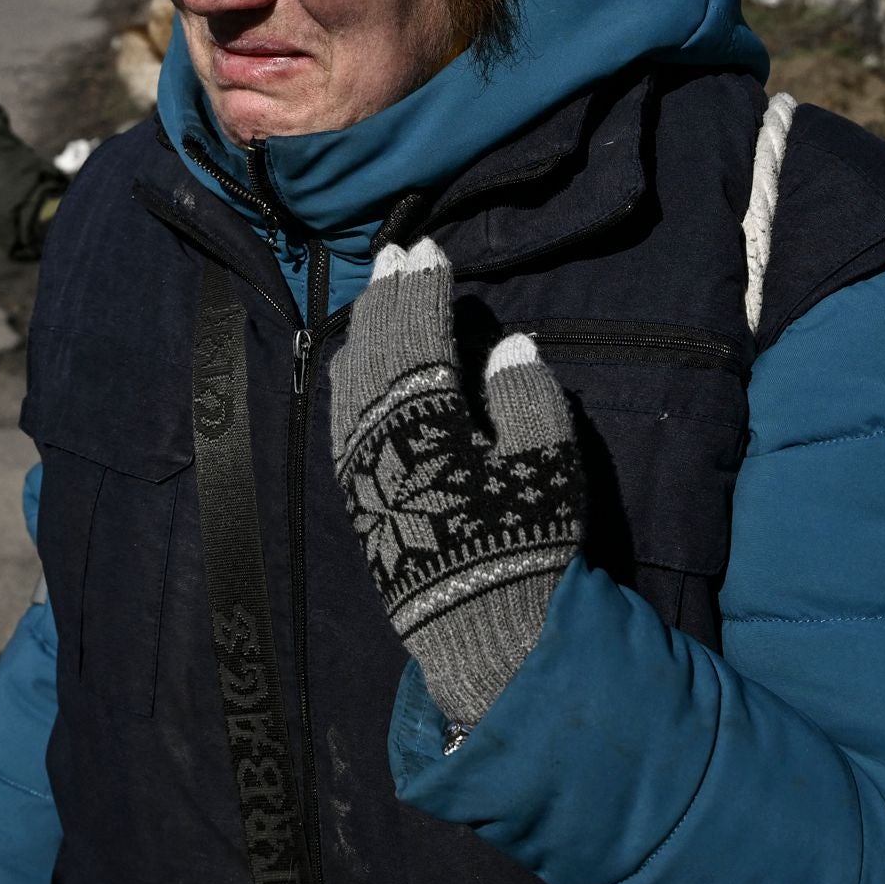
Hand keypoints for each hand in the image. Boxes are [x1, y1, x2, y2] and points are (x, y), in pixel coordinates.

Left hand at [329, 238, 583, 729]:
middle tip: (397, 253)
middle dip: (388, 297)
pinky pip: (339, 415)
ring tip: (378, 294)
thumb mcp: (545, 469)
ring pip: (350, 377)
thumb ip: (527, 399)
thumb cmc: (520, 546)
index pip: (419, 336)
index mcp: (428, 420)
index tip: (431, 251)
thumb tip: (509, 345)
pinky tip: (352, 360)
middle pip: (377, 348)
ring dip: (365, 329)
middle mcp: (380, 434)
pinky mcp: (354, 494)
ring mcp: (360, 464)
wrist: (479, 632)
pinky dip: (346, 375)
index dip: (424, 290)